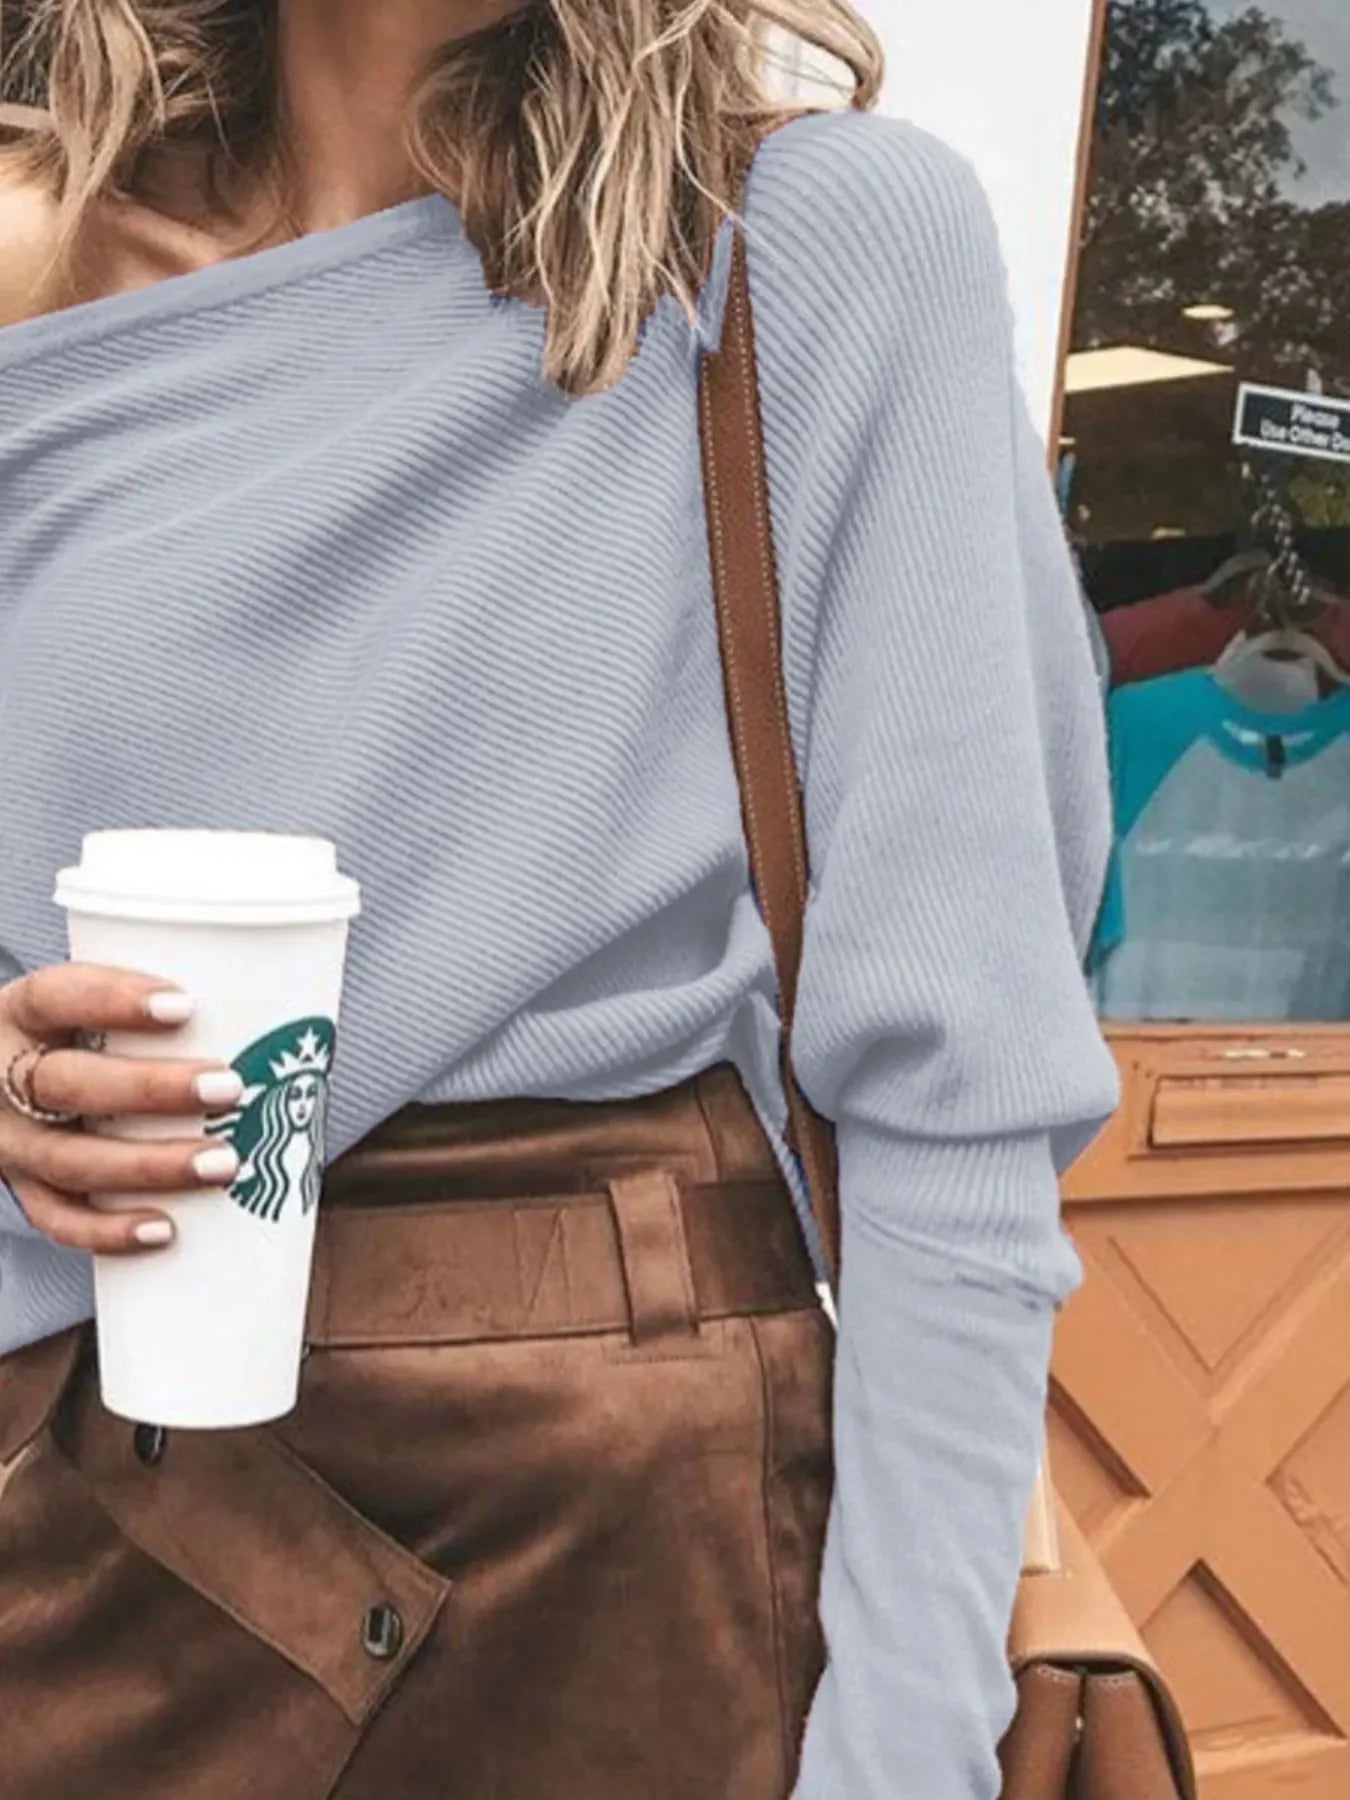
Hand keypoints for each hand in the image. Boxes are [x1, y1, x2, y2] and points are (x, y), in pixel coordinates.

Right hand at [0, 963, 243, 1253]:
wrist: (0, 1080)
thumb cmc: (81, 1033)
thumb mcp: (92, 1007)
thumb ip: (158, 1010)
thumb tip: (288, 1019)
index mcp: (20, 1013)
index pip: (55, 995)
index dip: (113, 999)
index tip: (185, 1005)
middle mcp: (1, 1077)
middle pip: (67, 1085)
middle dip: (150, 1089)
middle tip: (229, 1088)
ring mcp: (7, 1140)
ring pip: (68, 1159)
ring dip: (148, 1165)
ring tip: (223, 1163)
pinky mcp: (21, 1187)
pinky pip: (58, 1218)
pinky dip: (109, 1230)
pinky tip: (166, 1229)